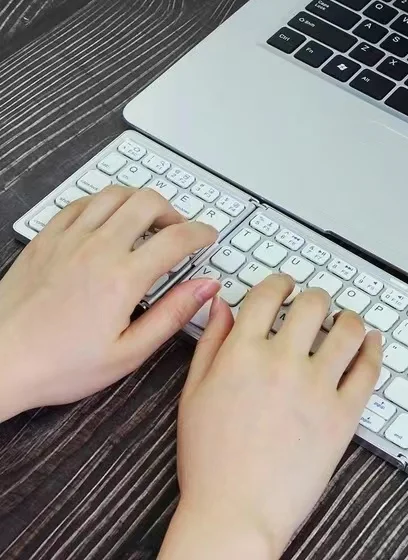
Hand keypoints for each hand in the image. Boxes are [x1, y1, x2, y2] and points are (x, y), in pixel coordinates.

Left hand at [0, 186, 219, 420]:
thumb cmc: (60, 365)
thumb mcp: (129, 352)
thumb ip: (173, 314)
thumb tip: (205, 288)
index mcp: (122, 278)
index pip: (177, 237)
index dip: (202, 232)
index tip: (208, 236)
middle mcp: (97, 249)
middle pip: (148, 202)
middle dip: (173, 211)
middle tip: (178, 230)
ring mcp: (68, 239)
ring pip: (115, 194)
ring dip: (140, 201)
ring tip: (147, 221)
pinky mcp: (46, 238)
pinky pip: (81, 202)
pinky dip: (104, 203)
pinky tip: (108, 220)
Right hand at [160, 275, 381, 559]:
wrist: (235, 513)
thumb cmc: (210, 460)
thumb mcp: (193, 394)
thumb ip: (210, 343)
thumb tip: (221, 306)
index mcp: (243, 354)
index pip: (268, 295)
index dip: (280, 283)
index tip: (286, 285)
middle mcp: (282, 362)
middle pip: (312, 303)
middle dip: (314, 297)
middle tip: (315, 305)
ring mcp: (317, 387)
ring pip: (348, 330)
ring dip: (349, 318)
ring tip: (346, 321)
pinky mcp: (343, 415)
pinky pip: (368, 370)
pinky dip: (374, 350)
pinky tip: (372, 342)